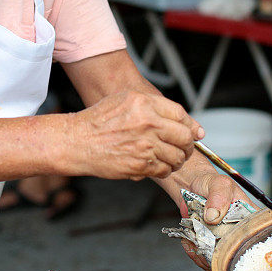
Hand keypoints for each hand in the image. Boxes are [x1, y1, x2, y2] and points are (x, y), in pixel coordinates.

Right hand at [68, 91, 203, 179]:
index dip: (191, 125)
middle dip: (188, 145)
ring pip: (177, 156)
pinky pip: (164, 170)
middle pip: (184, 137)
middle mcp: (148, 123)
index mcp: (145, 104)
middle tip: (185, 149)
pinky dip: (164, 170)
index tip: (195, 132)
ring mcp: (145, 145)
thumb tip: (183, 120)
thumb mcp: (125, 100)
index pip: (180, 115)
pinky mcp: (140, 165)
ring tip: (171, 159)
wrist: (77, 141)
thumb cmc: (98, 121)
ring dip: (177, 160)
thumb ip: (154, 106)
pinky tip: (157, 166)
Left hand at [180, 172, 257, 270]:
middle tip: (206, 239)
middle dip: (219, 251)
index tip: (229, 240)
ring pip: (218, 259)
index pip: (256, 237)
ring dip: (204, 253)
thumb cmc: (211, 182)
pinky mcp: (209, 245)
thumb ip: (219, 197)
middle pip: (235, 253)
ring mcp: (223, 240)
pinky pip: (204, 257)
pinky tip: (189, 241)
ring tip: (194, 239)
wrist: (191, 186)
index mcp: (249, 217)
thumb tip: (214, 215)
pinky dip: (194, 252)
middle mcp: (238, 232)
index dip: (246, 244)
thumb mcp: (219, 184)